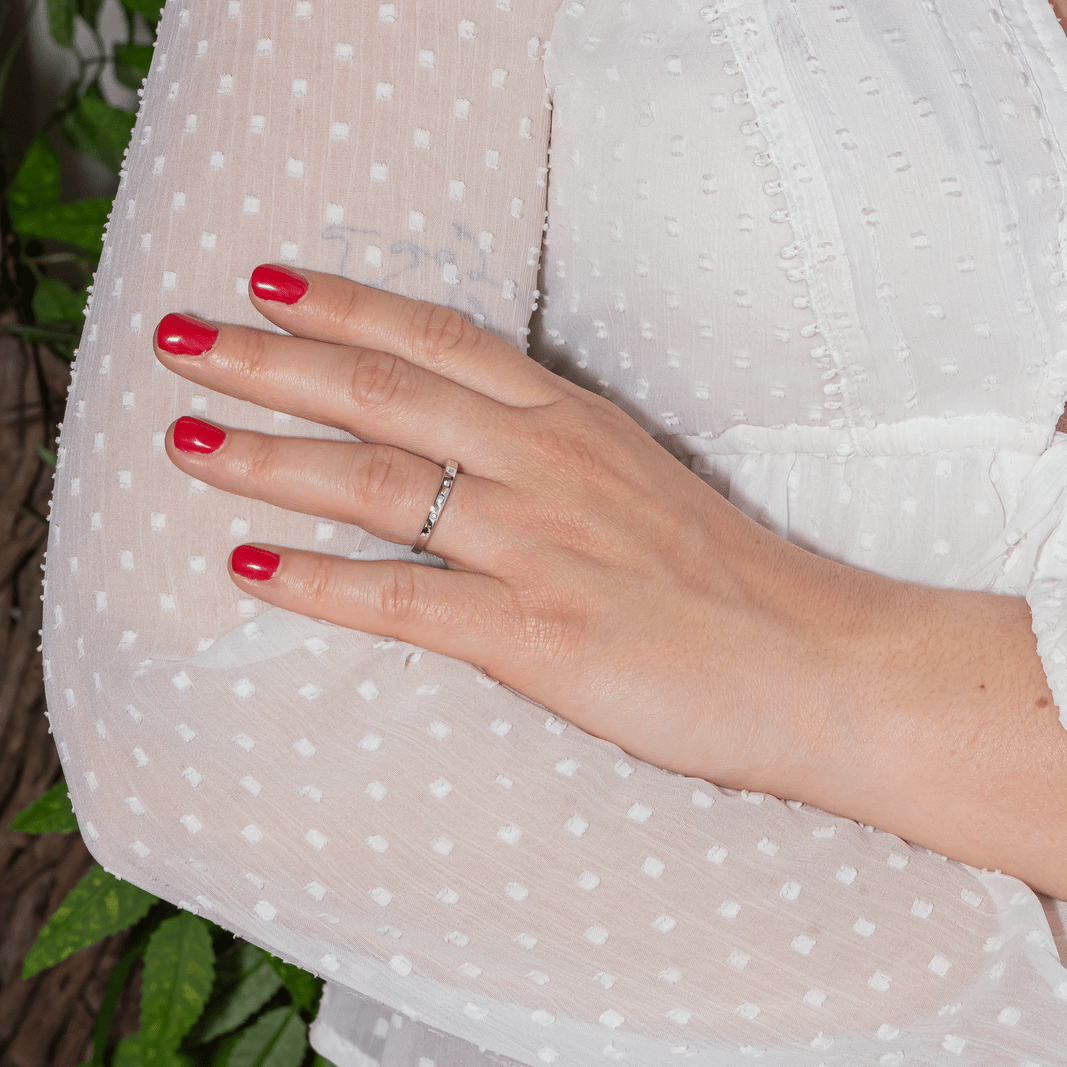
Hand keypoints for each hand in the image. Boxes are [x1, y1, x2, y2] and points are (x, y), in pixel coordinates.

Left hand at [154, 265, 846, 789]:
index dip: (347, 307)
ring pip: (376, 481)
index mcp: (574, 423)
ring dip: (266, 457)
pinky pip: (403, 600)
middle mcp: (548, 464)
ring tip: (184, 440)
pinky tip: (249, 568)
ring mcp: (540, 544)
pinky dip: (318, 583)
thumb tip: (472, 459)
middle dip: (271, 361)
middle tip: (186, 339)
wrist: (820, 664)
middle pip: (384, 392)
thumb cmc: (734, 581)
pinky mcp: (538, 632)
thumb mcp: (638, 485)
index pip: (440, 340)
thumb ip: (553, 461)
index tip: (271, 285)